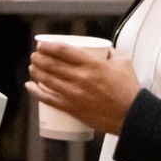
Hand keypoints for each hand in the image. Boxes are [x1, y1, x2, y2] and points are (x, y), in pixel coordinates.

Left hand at [26, 40, 140, 135]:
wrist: (131, 115)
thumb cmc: (128, 90)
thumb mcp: (123, 63)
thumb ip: (112, 53)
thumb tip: (104, 50)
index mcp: (91, 64)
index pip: (63, 51)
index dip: (48, 46)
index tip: (42, 45)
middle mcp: (80, 77)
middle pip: (51, 64)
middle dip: (39, 58)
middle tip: (35, 56)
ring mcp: (74, 94)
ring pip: (47, 80)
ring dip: (35, 72)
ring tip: (32, 67)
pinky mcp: (71, 108)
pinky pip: (49, 99)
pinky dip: (36, 92)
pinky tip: (30, 86)